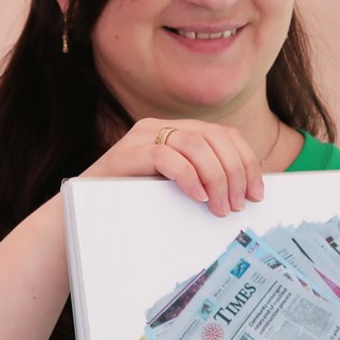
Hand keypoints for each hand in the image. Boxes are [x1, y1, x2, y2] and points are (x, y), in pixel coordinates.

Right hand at [78, 117, 266, 216]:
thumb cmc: (132, 204)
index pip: (224, 135)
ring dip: (216, 177)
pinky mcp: (129, 152)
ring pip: (195, 144)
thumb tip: (243, 194)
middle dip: (235, 172)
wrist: (82, 213)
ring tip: (221, 207)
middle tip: (240, 204)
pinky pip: (167, 156)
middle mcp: (161, 126)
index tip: (257, 192)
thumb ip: (201, 181)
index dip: (246, 161)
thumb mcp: (174, 190)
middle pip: (214, 137)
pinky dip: (189, 176)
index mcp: (177, 131)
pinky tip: (199, 197)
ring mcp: (143, 136)